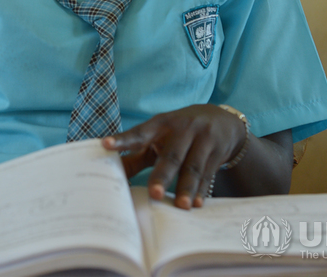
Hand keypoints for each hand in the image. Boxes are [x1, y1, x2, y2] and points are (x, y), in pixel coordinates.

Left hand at [101, 104, 246, 209]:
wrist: (222, 120)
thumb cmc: (180, 131)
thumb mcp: (159, 135)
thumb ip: (137, 153)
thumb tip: (111, 172)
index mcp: (161, 124)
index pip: (139, 132)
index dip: (122, 139)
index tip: (105, 144)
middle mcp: (182, 129)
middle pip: (171, 155)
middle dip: (162, 175)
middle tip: (153, 193)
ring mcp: (202, 139)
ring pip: (193, 167)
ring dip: (186, 187)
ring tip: (181, 205)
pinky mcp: (217, 152)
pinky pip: (208, 174)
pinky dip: (202, 190)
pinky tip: (197, 203)